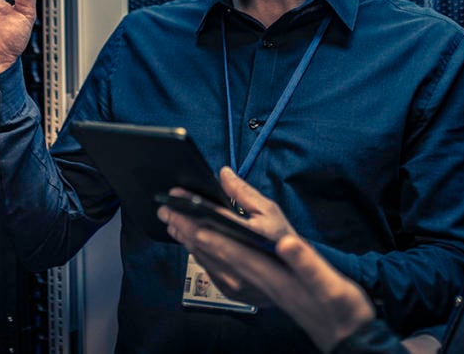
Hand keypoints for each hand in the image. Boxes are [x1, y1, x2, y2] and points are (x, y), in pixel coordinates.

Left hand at [158, 167, 374, 352]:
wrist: (343, 334)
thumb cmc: (338, 306)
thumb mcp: (327, 282)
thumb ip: (305, 261)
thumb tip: (286, 243)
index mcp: (271, 277)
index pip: (230, 250)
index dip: (205, 231)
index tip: (183, 215)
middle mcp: (258, 286)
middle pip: (216, 256)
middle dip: (190, 235)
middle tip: (166, 215)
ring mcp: (257, 292)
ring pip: (217, 265)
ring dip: (195, 245)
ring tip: (176, 228)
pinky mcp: (260, 295)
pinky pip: (226, 274)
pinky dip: (210, 259)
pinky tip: (206, 253)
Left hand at [160, 167, 292, 304]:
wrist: (299, 282)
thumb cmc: (284, 240)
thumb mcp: (269, 211)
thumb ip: (244, 193)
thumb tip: (224, 174)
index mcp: (248, 241)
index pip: (210, 221)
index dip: (189, 208)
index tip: (175, 196)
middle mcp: (239, 264)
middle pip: (200, 240)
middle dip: (179, 222)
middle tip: (164, 209)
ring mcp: (233, 281)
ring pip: (200, 256)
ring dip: (183, 237)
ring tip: (171, 222)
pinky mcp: (230, 290)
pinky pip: (206, 268)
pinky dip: (195, 252)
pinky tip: (188, 241)